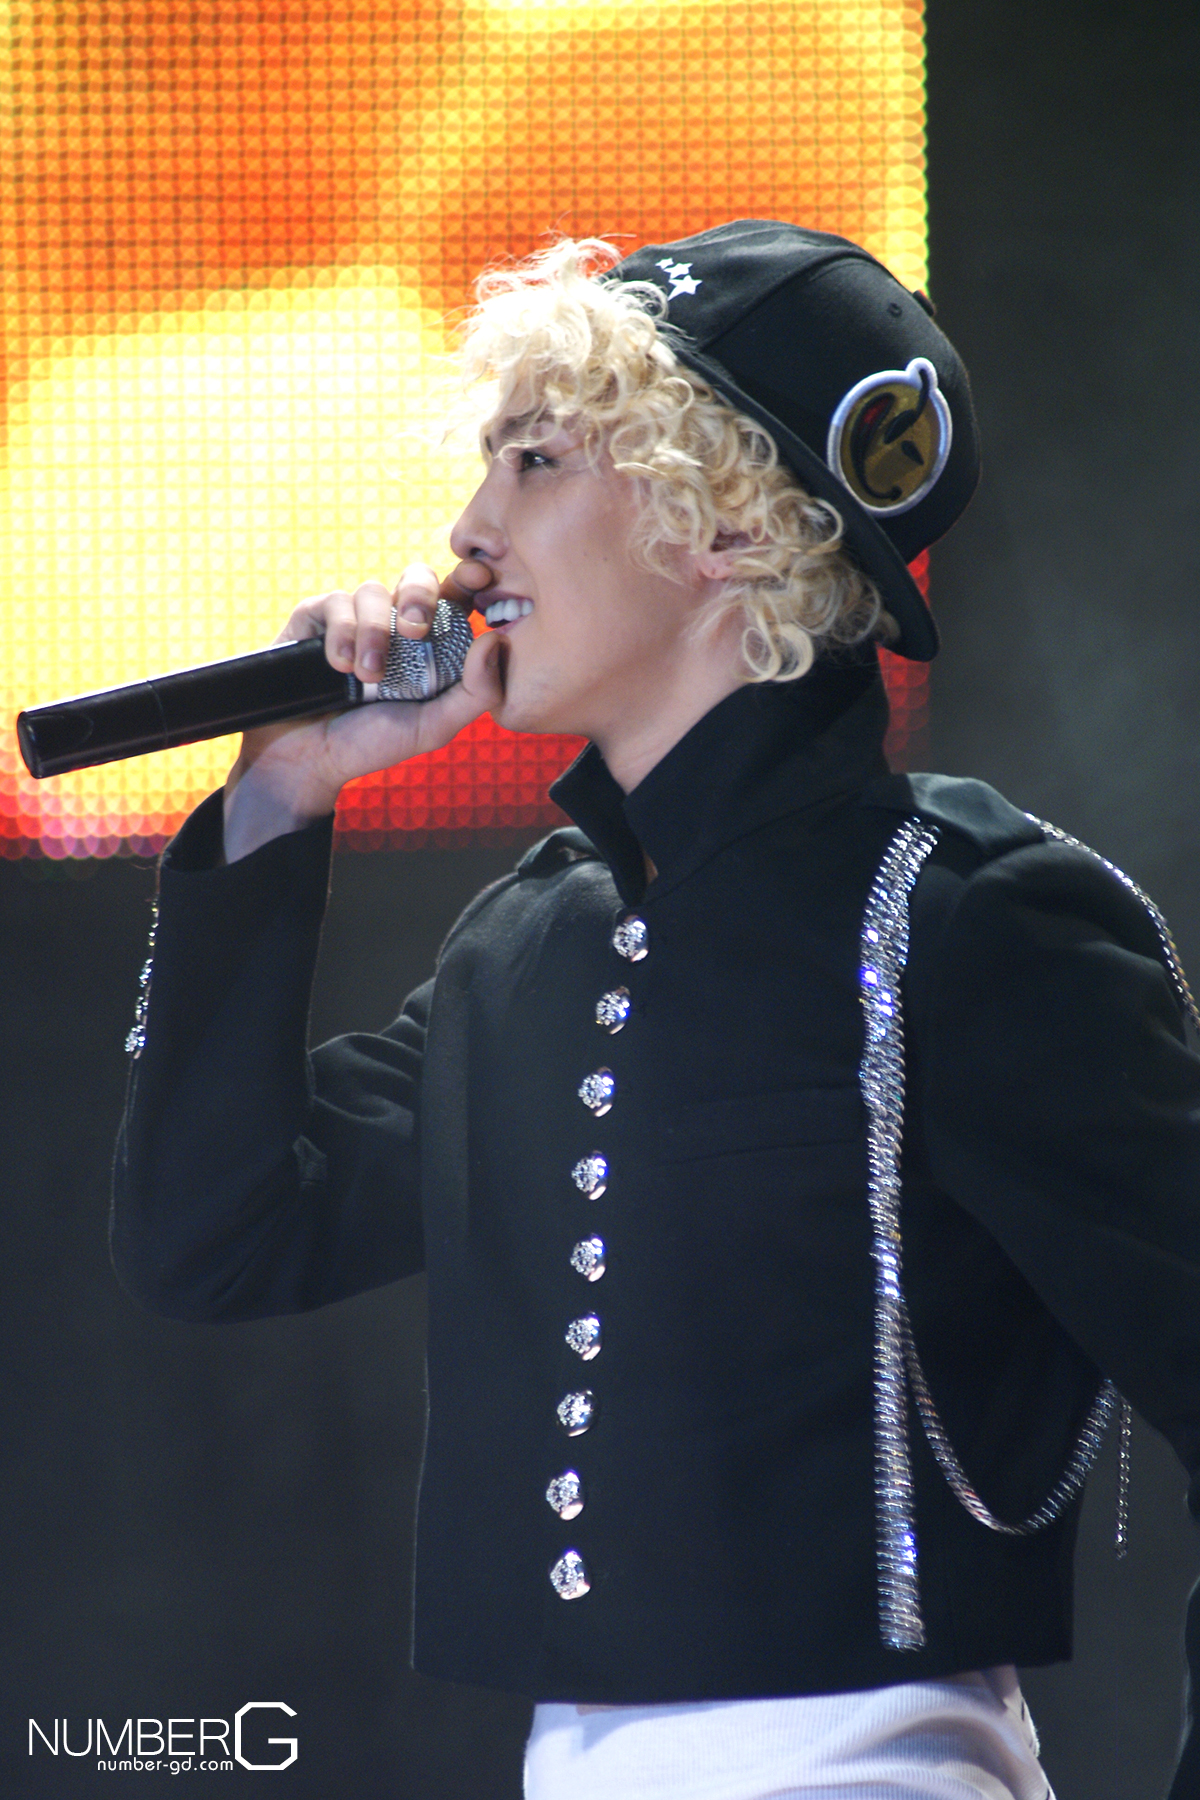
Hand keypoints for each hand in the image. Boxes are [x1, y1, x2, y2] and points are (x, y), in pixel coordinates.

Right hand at [222, 559, 499, 861]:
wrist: (308, 759)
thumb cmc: (372, 743)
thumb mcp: (433, 726)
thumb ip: (474, 692)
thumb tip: (497, 639)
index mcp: (428, 644)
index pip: (453, 596)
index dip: (467, 578)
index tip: (477, 577)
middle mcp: (392, 624)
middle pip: (416, 577)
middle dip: (418, 594)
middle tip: (414, 629)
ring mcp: (353, 618)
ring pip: (371, 591)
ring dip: (372, 632)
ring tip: (367, 676)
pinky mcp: (315, 619)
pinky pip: (333, 603)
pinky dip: (341, 633)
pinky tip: (339, 666)